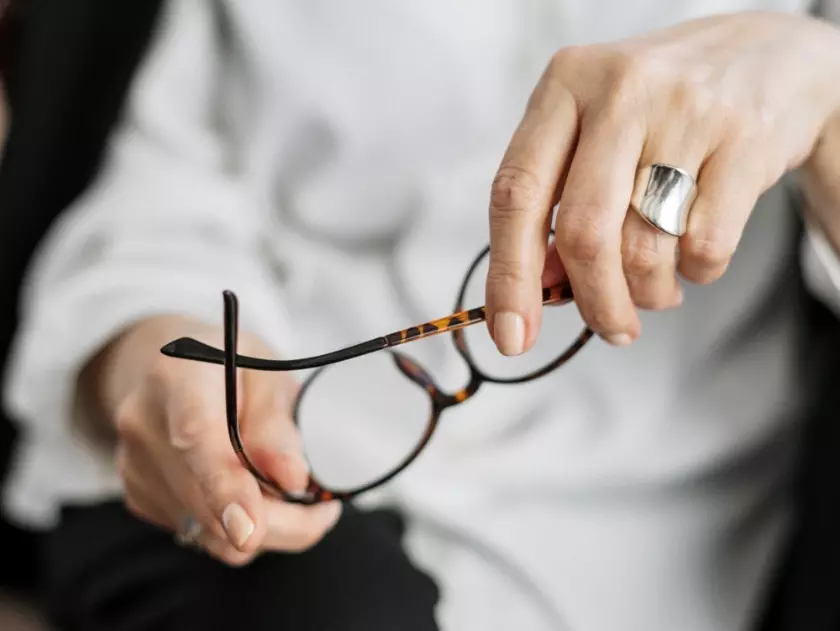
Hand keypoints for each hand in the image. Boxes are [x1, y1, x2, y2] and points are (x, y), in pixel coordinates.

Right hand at [80, 315, 341, 565]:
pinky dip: (236, 527)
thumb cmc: (230, 368)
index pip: (197, 438)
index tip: (250, 530)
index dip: (224, 487)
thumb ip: (277, 425)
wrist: (169, 371)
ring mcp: (135, 467)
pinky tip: (249, 492)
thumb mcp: (268, 375)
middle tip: (323, 510)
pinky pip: (200, 535)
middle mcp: (145, 425)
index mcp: (178, 378)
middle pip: (209, 502)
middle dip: (277, 521)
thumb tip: (292, 480)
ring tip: (292, 495)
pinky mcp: (139, 496)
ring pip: (209, 533)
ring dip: (263, 529)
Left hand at [485, 11, 839, 351]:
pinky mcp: (745, 139)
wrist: (764, 57)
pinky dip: (696, 273)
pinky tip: (694, 255)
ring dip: (647, 293)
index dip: (509, 277)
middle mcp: (620, 91)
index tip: (512, 337)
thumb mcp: (592, 135)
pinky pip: (705, 246)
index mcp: (565, 85)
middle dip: (594, 302)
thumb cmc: (656, 111)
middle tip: (612, 331)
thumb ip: (556, 204)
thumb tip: (541, 289)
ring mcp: (686, 111)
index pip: (516, 194)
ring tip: (657, 287)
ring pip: (644, 249)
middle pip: (584, 233)